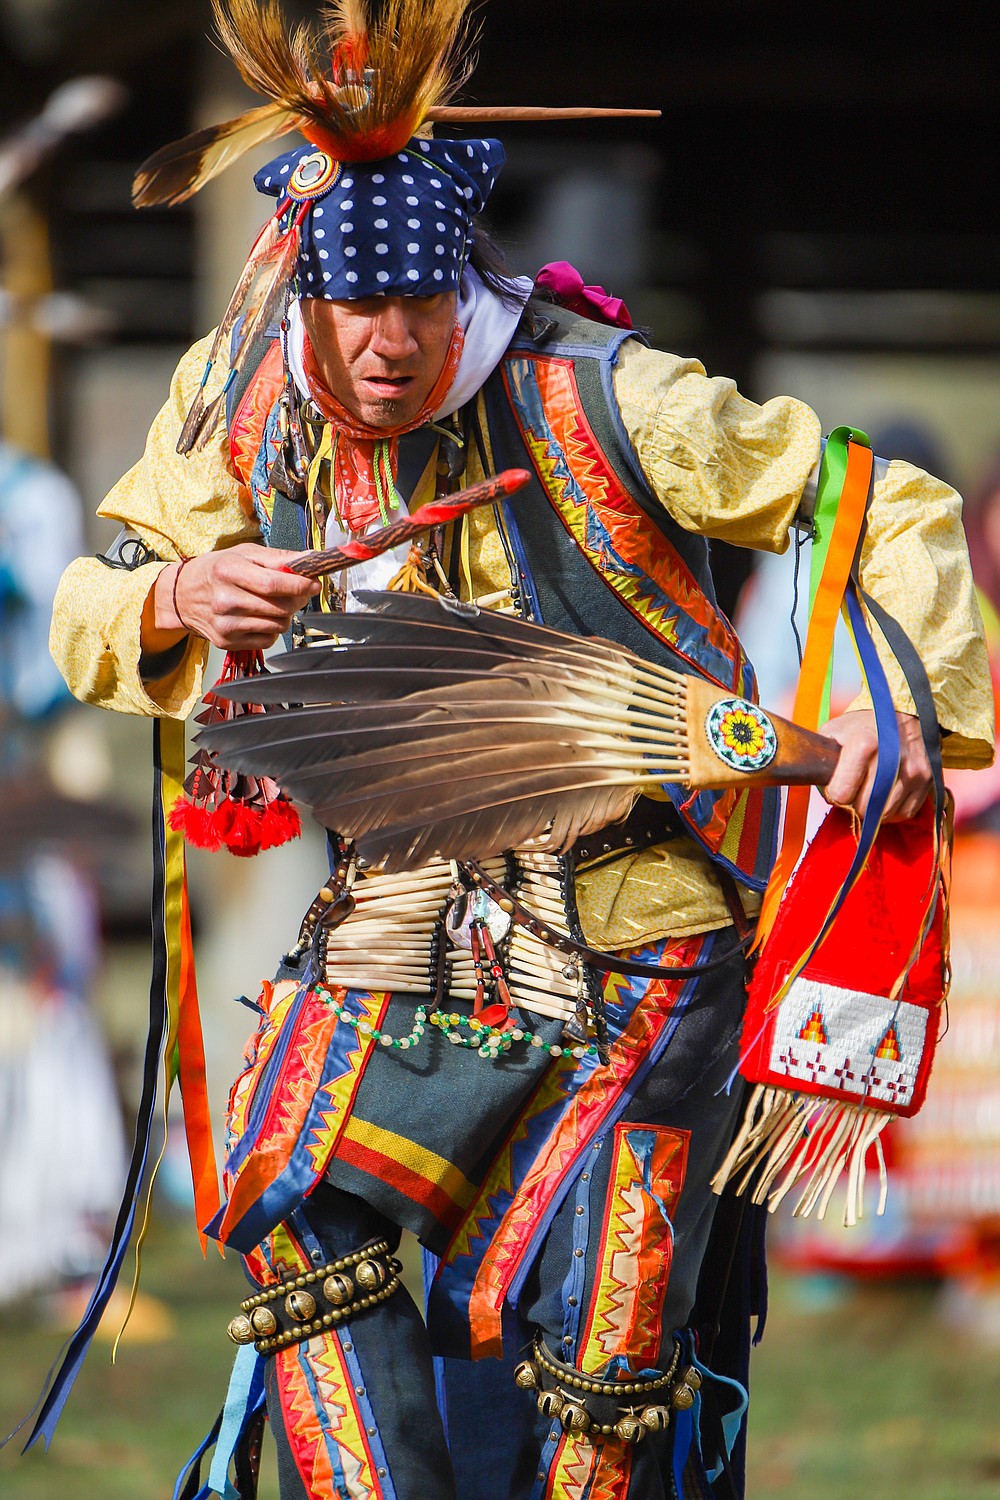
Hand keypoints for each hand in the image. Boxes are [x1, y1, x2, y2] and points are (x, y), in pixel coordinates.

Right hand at [145, 545, 320, 652]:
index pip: (273, 584)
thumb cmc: (216, 570)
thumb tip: (309, 559)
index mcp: (228, 571)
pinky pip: (267, 640)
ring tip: (275, 603)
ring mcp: (225, 624)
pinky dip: (272, 630)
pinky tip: (261, 617)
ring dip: (285, 615)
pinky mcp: (226, 642)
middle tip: (297, 591)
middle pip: (279, 607)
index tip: (314, 583)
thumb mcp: (243, 553)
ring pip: (277, 626)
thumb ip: (278, 557)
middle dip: (297, 599)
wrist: (181, 595)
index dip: (299, 585)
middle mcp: (224, 600)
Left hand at [819, 709, 931, 821]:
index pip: (840, 795)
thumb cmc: (864, 724)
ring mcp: (912, 771)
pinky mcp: (927, 779)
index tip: (838, 784)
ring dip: (873, 808)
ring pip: (884, 815)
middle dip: (854, 802)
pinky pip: (905, 813)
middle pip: (862, 808)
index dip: (835, 793)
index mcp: (863, 746)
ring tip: (870, 790)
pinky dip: (893, 810)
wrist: (906, 712)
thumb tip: (815, 783)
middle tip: (855, 787)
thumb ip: (821, 757)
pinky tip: (887, 795)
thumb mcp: (835, 730)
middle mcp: (890, 760)